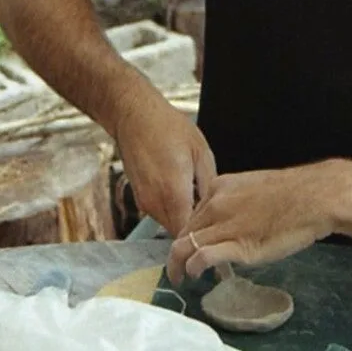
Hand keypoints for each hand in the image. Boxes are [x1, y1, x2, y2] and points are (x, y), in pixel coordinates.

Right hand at [112, 84, 215, 236]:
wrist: (135, 116)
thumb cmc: (169, 128)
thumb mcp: (201, 151)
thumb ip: (209, 185)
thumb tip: (215, 206)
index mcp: (174, 193)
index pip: (189, 234)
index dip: (203, 235)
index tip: (216, 229)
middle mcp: (155, 203)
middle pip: (178, 232)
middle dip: (194, 228)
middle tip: (212, 215)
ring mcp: (144, 202)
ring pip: (168, 224)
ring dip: (182, 218)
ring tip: (197, 198)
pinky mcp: (139, 198)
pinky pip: (159, 213)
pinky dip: (171, 209)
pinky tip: (181, 190)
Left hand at [167, 162, 341, 284]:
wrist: (314, 197)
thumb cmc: (292, 194)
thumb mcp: (254, 189)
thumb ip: (236, 203)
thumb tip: (232, 221)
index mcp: (220, 187)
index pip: (192, 214)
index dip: (188, 233)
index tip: (190, 246)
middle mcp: (216, 204)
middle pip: (184, 230)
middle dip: (177, 251)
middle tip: (178, 268)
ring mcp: (224, 224)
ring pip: (185, 245)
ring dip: (178, 265)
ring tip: (180, 278)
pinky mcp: (236, 245)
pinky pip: (202, 257)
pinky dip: (192, 268)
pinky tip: (195, 275)